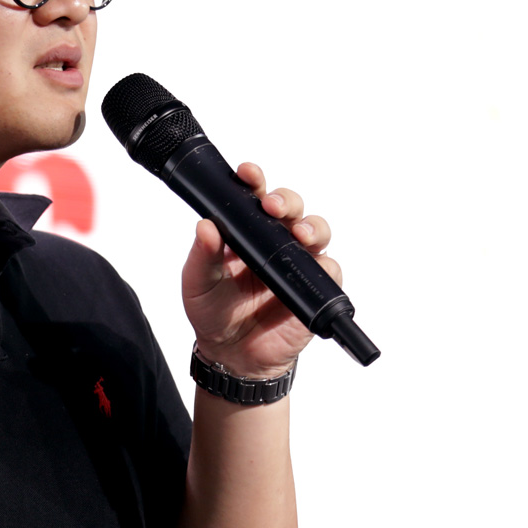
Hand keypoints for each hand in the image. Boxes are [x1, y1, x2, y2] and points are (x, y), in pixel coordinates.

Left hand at [182, 161, 340, 379]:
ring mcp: (296, 263)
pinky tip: (314, 267)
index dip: (254, 180)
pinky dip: (326, 266)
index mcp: (245, 231)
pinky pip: (330, 270)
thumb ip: (202, 255)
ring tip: (298, 234)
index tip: (247, 173)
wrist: (231, 354)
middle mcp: (274, 241)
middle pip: (291, 207)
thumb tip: (205, 226)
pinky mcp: (314, 288)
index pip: (253, 196)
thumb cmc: (213, 312)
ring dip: (311, 227)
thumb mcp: (198, 282)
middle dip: (286, 200)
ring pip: (316, 231)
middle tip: (273, 206)